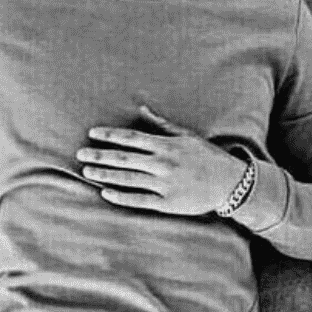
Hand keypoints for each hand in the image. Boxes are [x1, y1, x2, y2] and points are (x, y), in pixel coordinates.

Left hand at [75, 105, 248, 215]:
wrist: (231, 183)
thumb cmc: (207, 157)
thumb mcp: (187, 136)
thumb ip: (161, 125)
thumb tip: (141, 109)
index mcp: (166, 145)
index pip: (131, 138)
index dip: (109, 135)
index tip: (92, 134)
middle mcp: (163, 164)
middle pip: (124, 158)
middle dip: (99, 155)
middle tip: (79, 154)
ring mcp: (164, 184)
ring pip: (127, 179)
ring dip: (104, 175)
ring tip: (86, 172)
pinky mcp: (167, 203)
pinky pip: (138, 200)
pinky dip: (120, 196)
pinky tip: (104, 193)